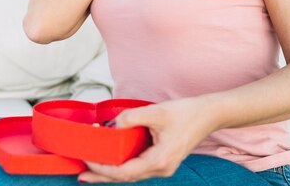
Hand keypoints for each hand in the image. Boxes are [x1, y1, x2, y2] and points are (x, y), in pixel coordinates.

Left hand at [77, 97, 215, 182]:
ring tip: (91, 167)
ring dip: (112, 172)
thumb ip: (131, 118)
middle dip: (102, 176)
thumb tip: (110, 126)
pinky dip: (123, 165)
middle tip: (80, 174)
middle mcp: (161, 169)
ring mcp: (163, 167)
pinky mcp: (163, 160)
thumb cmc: (186, 112)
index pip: (124, 172)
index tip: (86, 160)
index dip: (103, 169)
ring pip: (132, 174)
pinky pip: (138, 167)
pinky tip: (113, 160)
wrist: (209, 114)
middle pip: (126, 178)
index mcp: (160, 161)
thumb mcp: (156, 111)